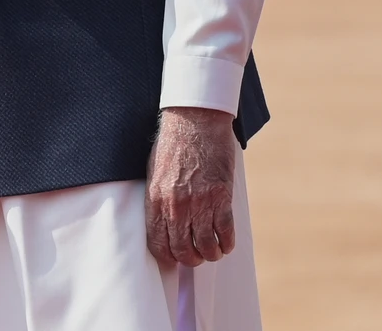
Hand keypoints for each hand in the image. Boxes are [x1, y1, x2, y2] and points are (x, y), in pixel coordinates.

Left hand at [146, 106, 237, 267]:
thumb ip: (158, 199)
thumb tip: (164, 222)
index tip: (175, 258)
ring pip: (206, 246)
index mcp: (156, 200)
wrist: (194, 122)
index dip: (168, 256)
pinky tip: (226, 242)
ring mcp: (199, 203)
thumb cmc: (173, 144)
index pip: (158, 243)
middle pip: (183, 250)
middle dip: (191, 259)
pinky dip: (227, 243)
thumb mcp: (154, 173)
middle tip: (197, 255)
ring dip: (210, 253)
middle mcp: (175, 206)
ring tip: (212, 249)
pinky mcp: (220, 198)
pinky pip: (225, 233)